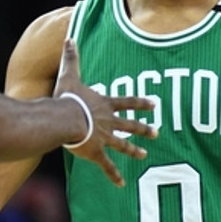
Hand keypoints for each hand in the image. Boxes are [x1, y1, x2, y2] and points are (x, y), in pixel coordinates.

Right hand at [53, 39, 157, 185]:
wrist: (64, 119)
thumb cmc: (66, 98)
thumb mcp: (69, 75)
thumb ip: (71, 57)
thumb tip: (69, 37)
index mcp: (104, 104)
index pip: (127, 102)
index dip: (141, 103)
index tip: (154, 104)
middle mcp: (109, 121)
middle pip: (130, 125)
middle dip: (143, 128)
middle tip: (156, 132)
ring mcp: (104, 138)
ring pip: (123, 145)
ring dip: (134, 150)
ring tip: (143, 155)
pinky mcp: (96, 152)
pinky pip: (107, 165)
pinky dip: (114, 174)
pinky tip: (121, 183)